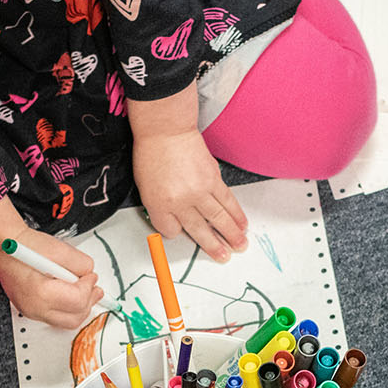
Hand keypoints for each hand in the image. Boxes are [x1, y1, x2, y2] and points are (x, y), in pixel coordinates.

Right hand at [0, 200, 100, 329]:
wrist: (3, 246)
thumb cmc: (25, 245)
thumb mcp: (59, 249)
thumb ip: (81, 264)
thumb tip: (89, 274)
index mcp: (40, 293)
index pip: (78, 300)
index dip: (89, 287)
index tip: (91, 276)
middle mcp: (34, 307)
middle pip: (74, 317)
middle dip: (88, 301)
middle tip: (93, 286)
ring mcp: (31, 312)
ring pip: (67, 322)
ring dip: (80, 307)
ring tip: (86, 291)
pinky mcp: (31, 311)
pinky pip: (57, 318)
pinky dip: (68, 309)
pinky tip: (71, 294)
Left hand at [127, 87, 246, 260]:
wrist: (166, 130)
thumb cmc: (152, 155)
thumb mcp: (145, 187)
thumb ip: (160, 208)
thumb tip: (176, 224)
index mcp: (160, 204)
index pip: (171, 230)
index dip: (176, 233)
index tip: (183, 233)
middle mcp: (181, 200)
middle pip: (200, 229)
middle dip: (214, 246)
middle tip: (225, 257)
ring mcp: (200, 189)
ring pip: (219, 217)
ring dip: (231, 233)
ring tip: (240, 244)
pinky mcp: (213, 178)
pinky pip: (227, 201)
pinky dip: (236, 213)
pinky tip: (242, 222)